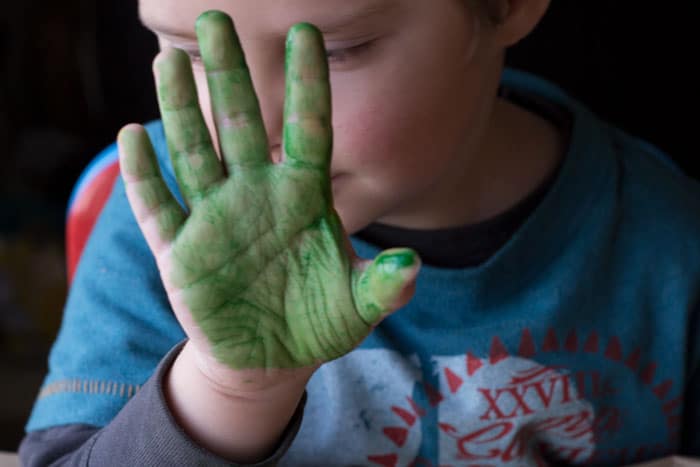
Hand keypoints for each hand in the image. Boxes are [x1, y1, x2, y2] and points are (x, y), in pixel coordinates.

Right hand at [117, 10, 419, 392]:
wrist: (270, 359)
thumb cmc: (317, 323)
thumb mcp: (357, 307)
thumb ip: (384, 286)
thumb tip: (411, 267)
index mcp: (303, 198)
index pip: (306, 129)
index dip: (307, 83)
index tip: (308, 30)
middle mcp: (256, 196)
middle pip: (239, 123)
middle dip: (229, 73)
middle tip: (217, 17)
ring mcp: (215, 219)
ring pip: (194, 153)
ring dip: (180, 109)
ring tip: (168, 59)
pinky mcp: (180, 253)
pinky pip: (158, 208)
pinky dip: (143, 176)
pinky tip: (131, 136)